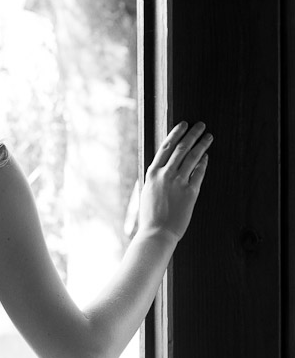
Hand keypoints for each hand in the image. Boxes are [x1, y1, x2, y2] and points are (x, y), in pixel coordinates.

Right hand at [138, 120, 211, 241]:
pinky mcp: (190, 191)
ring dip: (202, 144)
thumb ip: (157, 178)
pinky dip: (204, 163)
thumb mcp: (149, 191)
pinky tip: (207, 157)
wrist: (157, 232)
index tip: (183, 124)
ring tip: (209, 136)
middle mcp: (165, 174)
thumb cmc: (151, 216)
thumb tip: (166, 167)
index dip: (176, 133)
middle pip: (181, 148)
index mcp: (152, 173)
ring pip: (192, 157)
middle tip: (200, 125)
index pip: (165, 146)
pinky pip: (199, 173)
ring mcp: (178, 182)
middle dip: (192, 134)